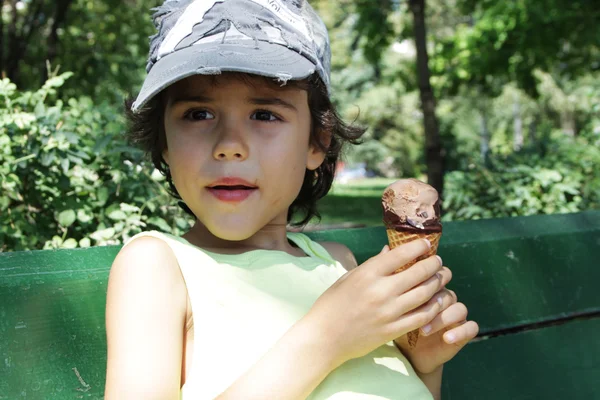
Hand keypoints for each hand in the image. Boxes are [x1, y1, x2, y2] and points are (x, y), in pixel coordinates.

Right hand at [304, 239, 446, 367]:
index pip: (400, 255)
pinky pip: (421, 317)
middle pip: (418, 273)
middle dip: (433, 264)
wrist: (324, 338)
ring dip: (437, 283)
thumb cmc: (331, 305)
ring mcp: (388, 312)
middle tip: (438, 261)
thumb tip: (390, 250)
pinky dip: (433, 307)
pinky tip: (436, 301)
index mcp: (367, 274)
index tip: (425, 243)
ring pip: (424, 294)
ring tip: (442, 277)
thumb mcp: (348, 279)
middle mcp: (380, 291)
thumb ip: (372, 265)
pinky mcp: (393, 331)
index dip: (417, 247)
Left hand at [392, 253, 478, 373]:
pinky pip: (470, 327)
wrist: (407, 352)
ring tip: (424, 329)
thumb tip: (386, 248)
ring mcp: (454, 314)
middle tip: (419, 307)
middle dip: (435, 295)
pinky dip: (460, 331)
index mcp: (428, 285)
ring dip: (443, 316)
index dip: (427, 274)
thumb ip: (392, 277)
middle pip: (447, 287)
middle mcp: (443, 296)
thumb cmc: (395, 322)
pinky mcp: (461, 332)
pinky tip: (446, 338)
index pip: (434, 272)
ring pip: (458, 306)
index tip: (407, 283)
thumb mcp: (391, 300)